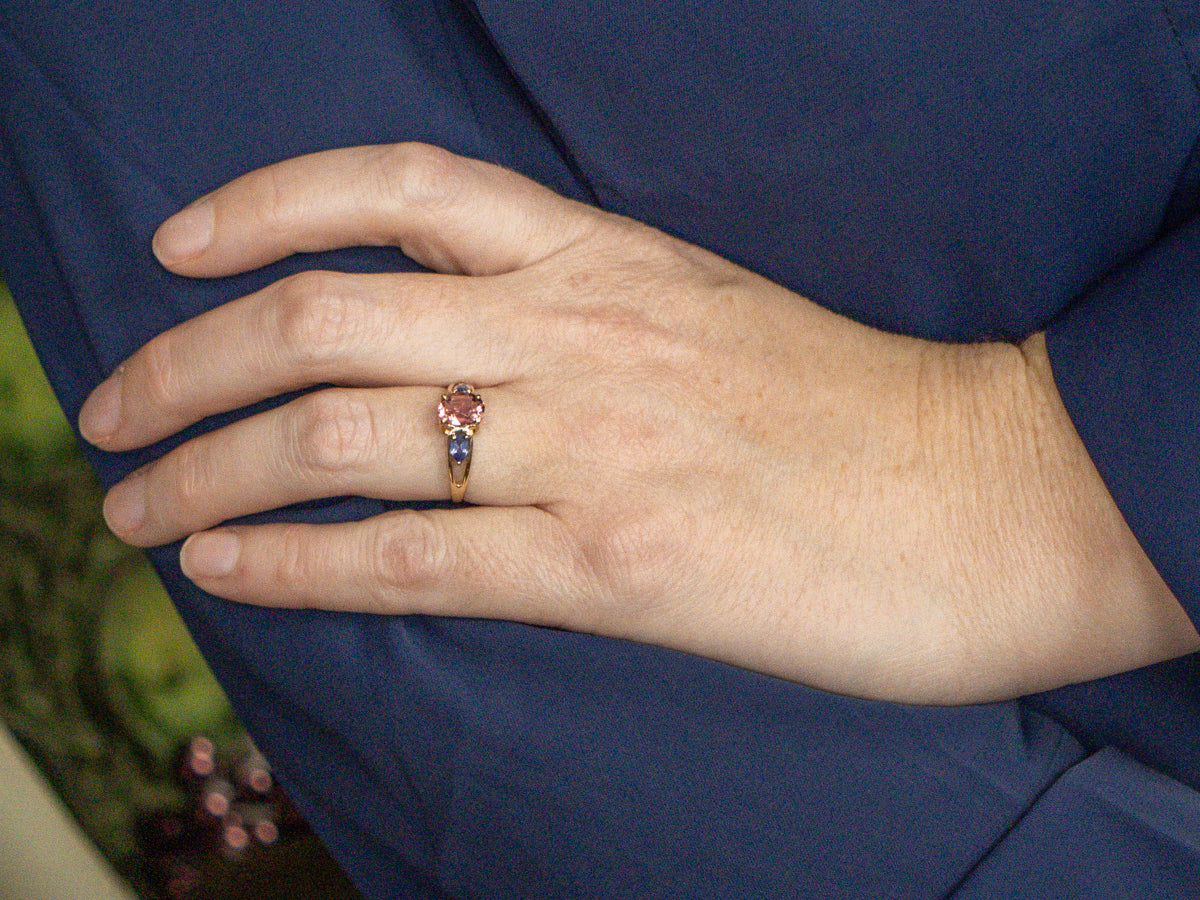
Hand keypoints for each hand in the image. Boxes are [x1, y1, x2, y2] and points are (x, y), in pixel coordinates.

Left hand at [79, 143, 1198, 703]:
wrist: (990, 494)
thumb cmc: (854, 411)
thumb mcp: (702, 318)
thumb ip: (578, 322)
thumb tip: (461, 366)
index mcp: (607, 258)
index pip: (402, 189)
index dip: (265, 203)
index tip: (181, 248)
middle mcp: (580, 330)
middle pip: (325, 317)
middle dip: (187, 362)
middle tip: (112, 413)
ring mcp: (592, 443)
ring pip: (343, 436)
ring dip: (209, 468)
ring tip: (135, 507)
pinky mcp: (615, 562)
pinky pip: (411, 557)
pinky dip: (295, 562)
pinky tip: (223, 567)